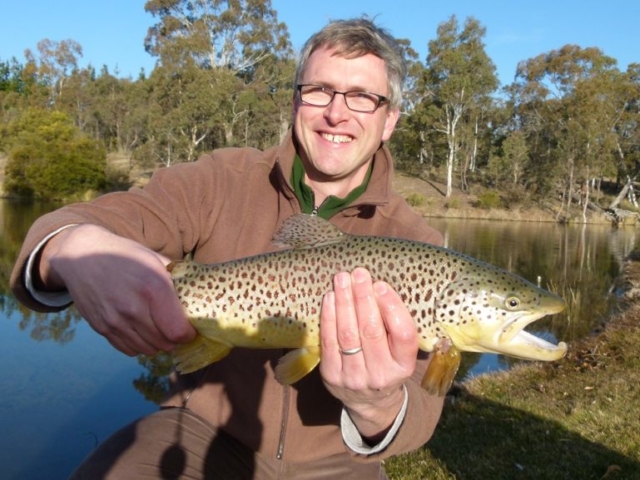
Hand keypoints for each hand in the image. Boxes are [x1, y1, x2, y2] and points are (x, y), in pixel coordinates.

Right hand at [39, 224, 195, 355]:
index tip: (190, 328)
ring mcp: (115, 321)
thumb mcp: (156, 259)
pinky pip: (128, 349)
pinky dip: (139, 344)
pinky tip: (141, 330)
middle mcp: (133, 308)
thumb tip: (199, 294)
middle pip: (165, 344)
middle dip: (175, 339)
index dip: (189, 334)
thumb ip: (177, 280)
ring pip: (147, 349)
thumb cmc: (125, 254)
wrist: (82, 255)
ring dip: (158, 343)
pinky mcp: (101, 328)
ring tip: (160, 329)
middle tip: (176, 328)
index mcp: (153, 288)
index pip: (178, 331)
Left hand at [319, 267, 417, 442]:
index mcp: (404, 366)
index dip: (392, 307)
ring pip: (348, 334)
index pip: (403, 335)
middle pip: (371, 330)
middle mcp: (381, 374)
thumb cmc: (387, 364)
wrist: (370, 402)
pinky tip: (330, 298)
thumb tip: (377, 286)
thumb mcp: (401, 352)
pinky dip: (329, 316)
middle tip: (359, 273)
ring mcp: (355, 377)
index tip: (381, 284)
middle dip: (364, 298)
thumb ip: (395, 326)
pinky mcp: (332, 376)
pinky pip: (328, 341)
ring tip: (343, 279)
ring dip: (344, 302)